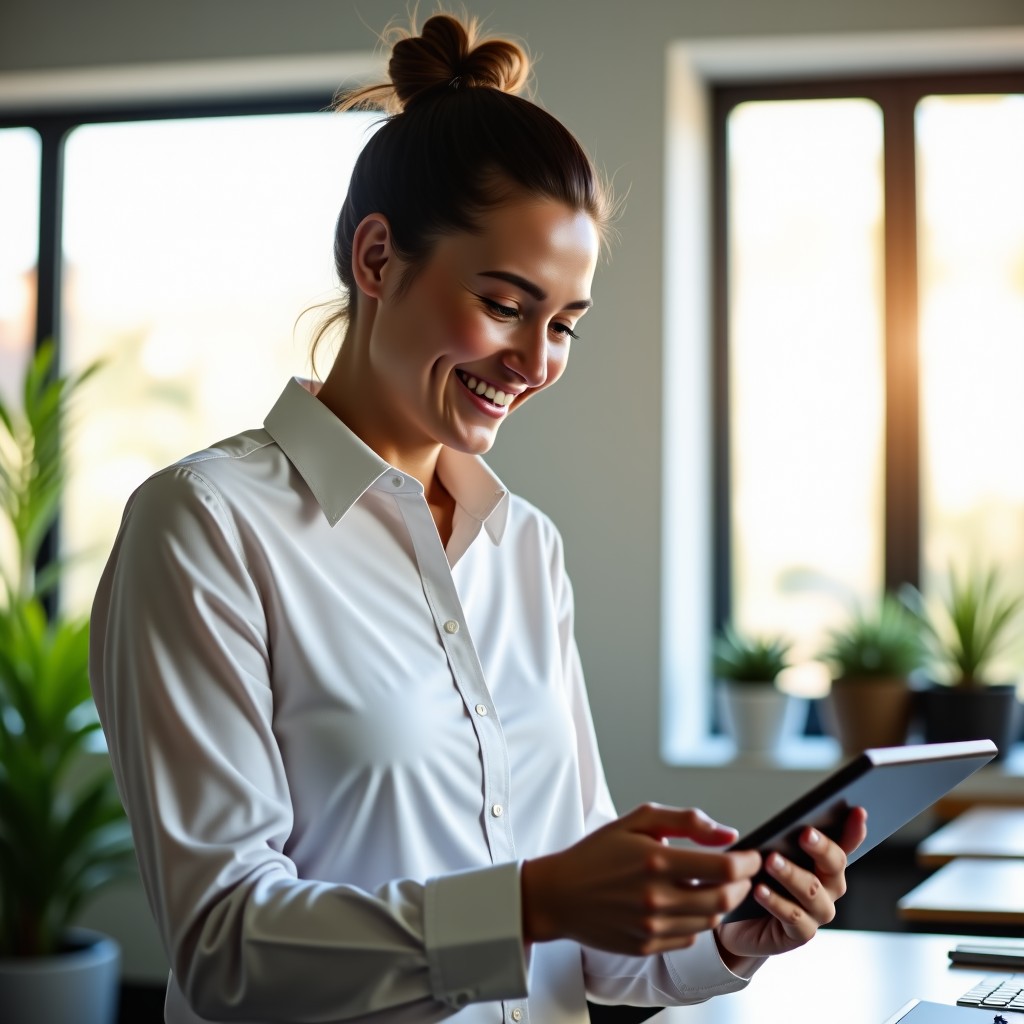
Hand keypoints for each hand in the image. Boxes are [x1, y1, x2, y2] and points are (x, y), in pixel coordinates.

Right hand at [521, 803, 760, 955]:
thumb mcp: (637, 820)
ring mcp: (652, 926)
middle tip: (742, 873)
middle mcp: (656, 897)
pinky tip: (687, 904)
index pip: (724, 868)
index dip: (748, 862)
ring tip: (716, 886)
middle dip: (743, 885)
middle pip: (724, 899)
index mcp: (656, 860)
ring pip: (710, 921)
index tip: (752, 855)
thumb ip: (686, 821)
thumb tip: (728, 834)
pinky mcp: (646, 946)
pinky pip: (689, 937)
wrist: (558, 894)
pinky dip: (698, 921)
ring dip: (722, 903)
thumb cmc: (597, 852)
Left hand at [715, 806, 868, 964]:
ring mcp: (818, 912)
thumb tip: (773, 819)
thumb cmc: (757, 878)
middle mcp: (828, 887)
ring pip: (812, 891)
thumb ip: (775, 837)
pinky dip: (775, 902)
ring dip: (791, 874)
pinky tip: (759, 889)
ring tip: (770, 860)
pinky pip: (793, 917)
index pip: (844, 843)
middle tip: (804, 834)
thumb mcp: (764, 851)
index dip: (854, 829)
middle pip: (834, 865)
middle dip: (821, 848)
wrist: (740, 921)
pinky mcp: (801, 933)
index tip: (858, 811)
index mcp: (824, 863)